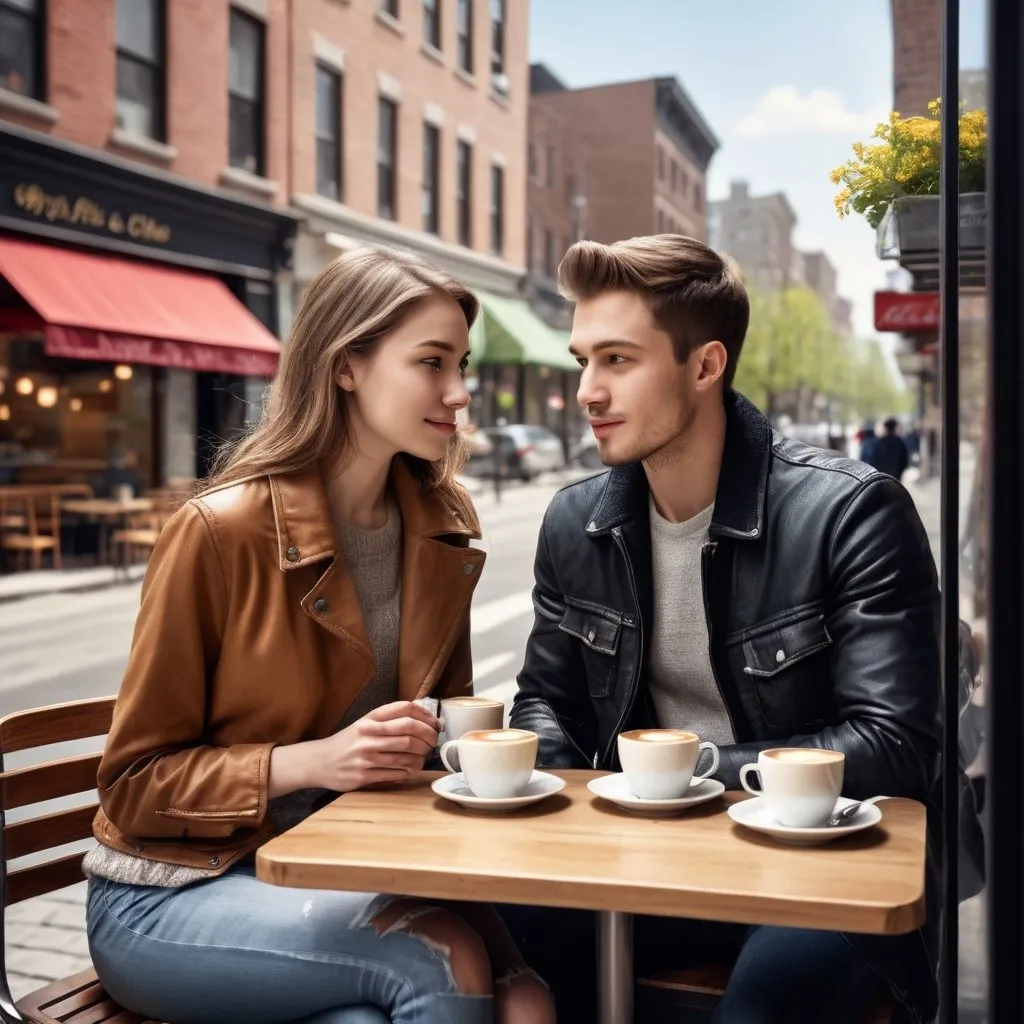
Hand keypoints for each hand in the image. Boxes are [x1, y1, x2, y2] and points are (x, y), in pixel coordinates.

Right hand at [311, 701, 441, 792]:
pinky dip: (408, 771)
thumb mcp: (365, 723)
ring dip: (421, 757)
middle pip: (409, 732)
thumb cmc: (348, 742)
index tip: (435, 723)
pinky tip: (410, 769)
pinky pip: (395, 774)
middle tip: (433, 742)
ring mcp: (365, 756)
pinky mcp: (363, 776)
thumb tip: (423, 716)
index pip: (405, 709)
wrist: (318, 761)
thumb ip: (389, 719)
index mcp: (370, 718)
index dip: (426, 715)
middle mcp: (368, 734)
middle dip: (429, 738)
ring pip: (406, 756)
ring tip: (423, 757)